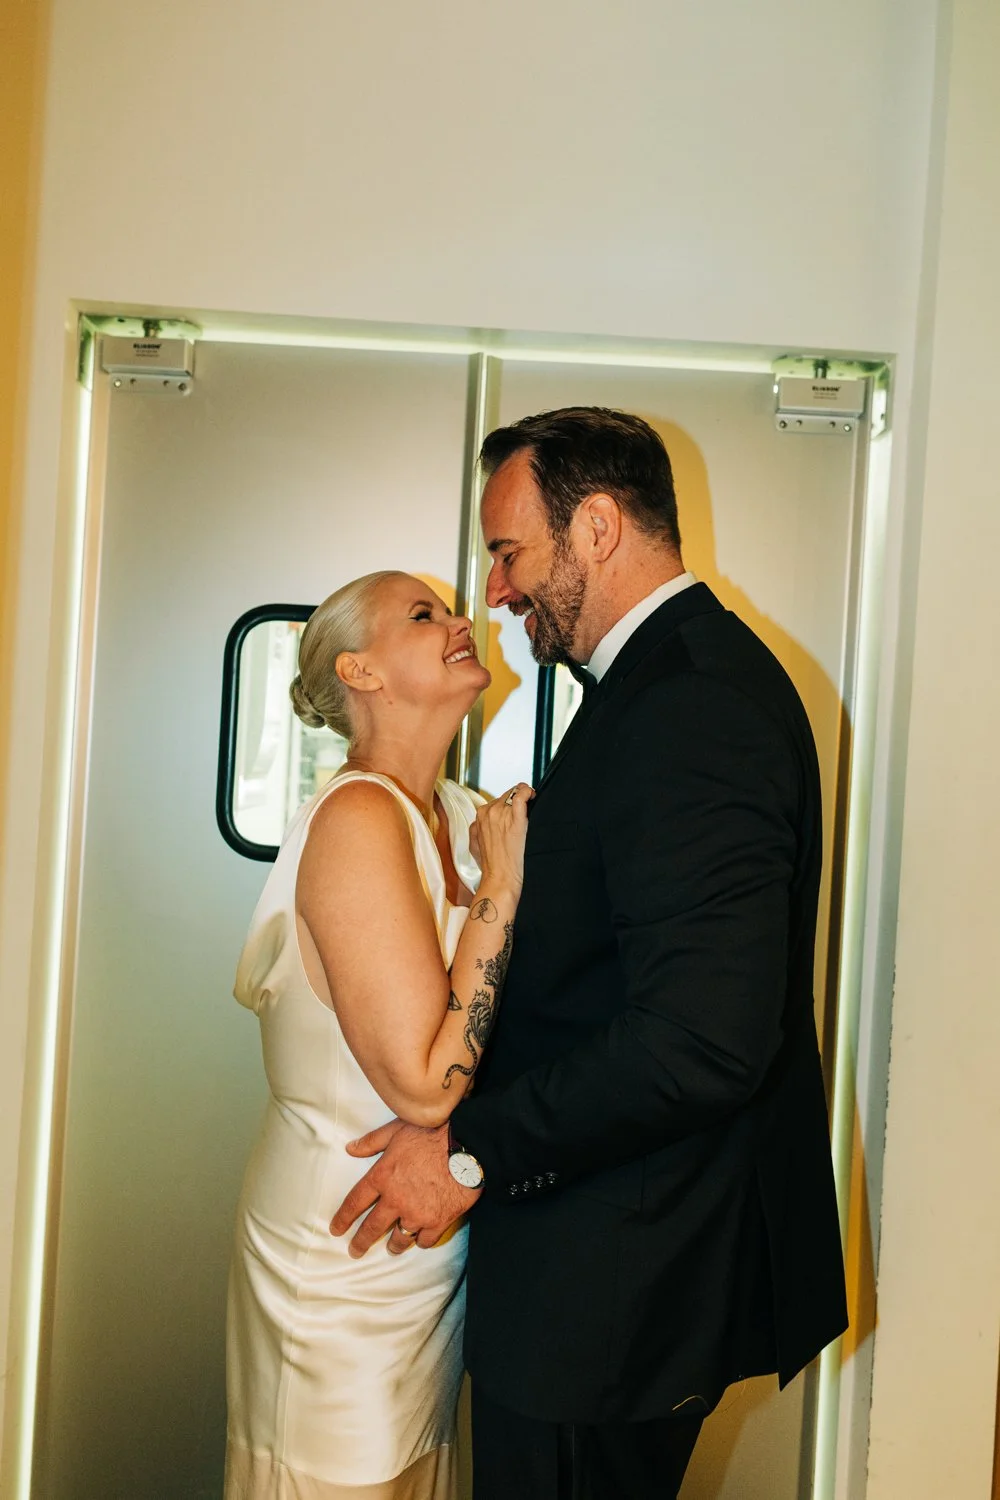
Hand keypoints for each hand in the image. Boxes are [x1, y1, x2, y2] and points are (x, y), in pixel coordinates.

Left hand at [330, 1119, 481, 1256]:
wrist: (466, 1144)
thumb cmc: (431, 1133)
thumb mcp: (397, 1130)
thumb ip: (372, 1141)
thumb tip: (350, 1148)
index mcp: (382, 1177)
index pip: (355, 1202)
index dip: (343, 1218)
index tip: (336, 1230)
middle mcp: (396, 1200)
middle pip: (373, 1227)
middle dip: (361, 1242)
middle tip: (354, 1251)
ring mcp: (417, 1213)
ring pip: (400, 1238)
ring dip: (394, 1244)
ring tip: (391, 1248)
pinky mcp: (438, 1221)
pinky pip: (425, 1240)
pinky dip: (421, 1241)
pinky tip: (420, 1239)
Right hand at [474, 783, 533, 895]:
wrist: (499, 878)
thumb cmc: (491, 866)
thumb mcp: (475, 845)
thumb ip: (479, 830)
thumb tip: (486, 825)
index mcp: (479, 817)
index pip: (496, 801)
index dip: (508, 805)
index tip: (515, 810)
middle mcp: (488, 813)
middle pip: (506, 796)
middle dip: (515, 802)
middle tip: (524, 812)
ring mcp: (501, 814)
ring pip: (514, 793)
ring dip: (524, 798)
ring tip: (531, 805)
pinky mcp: (515, 819)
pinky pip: (521, 795)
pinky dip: (528, 792)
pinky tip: (532, 796)